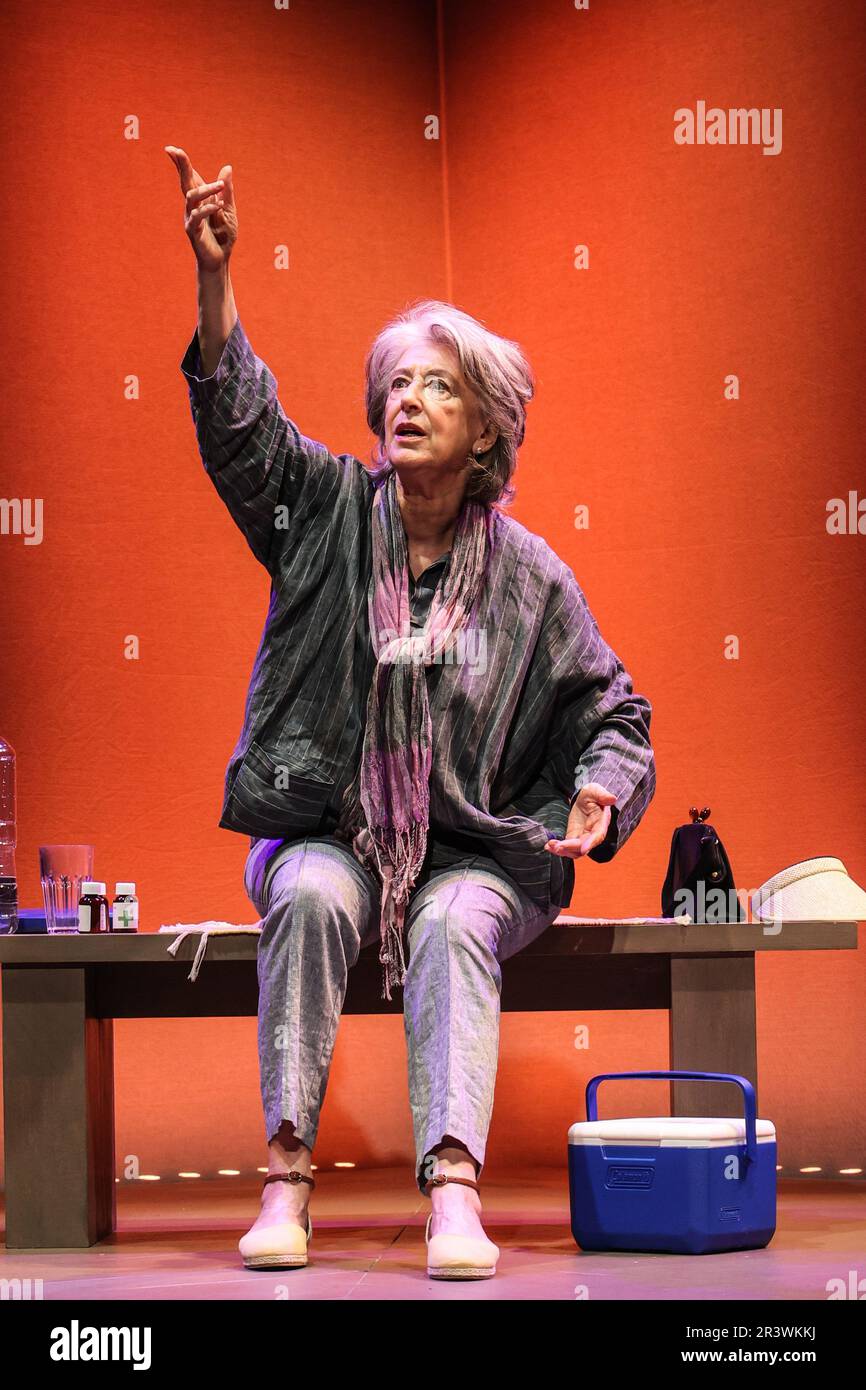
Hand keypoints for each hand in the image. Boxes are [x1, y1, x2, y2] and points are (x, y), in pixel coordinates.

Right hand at [165, 145, 237, 271]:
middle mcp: (192, 205)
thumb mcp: (229, 209)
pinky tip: (218, 206)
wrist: (220, 259)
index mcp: (200, 198)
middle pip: (184, 181)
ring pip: (191, 196)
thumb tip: (227, 167)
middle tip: (175, 151)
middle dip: (180, 165)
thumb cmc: (223, 235)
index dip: (181, 163)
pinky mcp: (193, 231)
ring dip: (206, 189)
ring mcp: (190, 217)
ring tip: (220, 187)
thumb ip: (227, 190)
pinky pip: (197, 216)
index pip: (189, 176)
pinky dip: (208, 209)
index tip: (171, 149)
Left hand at [544, 782, 616, 857]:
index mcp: (601, 823)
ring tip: (550, 845)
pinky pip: (567, 847)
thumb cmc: (592, 795)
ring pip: (575, 851)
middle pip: (583, 846)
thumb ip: (602, 795)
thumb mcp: (595, 791)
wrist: (586, 799)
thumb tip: (612, 798)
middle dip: (570, 848)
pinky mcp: (574, 838)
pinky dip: (558, 848)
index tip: (583, 849)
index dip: (591, 843)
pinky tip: (548, 846)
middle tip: (557, 846)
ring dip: (562, 851)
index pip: (598, 836)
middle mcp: (593, 834)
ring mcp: (583, 838)